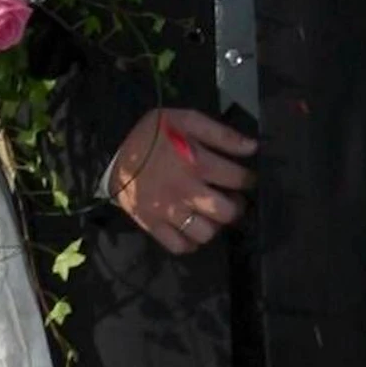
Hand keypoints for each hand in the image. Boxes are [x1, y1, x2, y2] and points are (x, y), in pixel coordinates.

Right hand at [108, 106, 256, 251]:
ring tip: (210, 214)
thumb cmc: (152, 135)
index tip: (245, 179)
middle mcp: (186, 192)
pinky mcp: (153, 226)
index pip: (238, 179)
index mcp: (197, 164)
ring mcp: (168, 212)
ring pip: (205, 233)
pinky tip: (191, 228)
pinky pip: (180, 246)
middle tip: (230, 199)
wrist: (112, 153)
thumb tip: (252, 147)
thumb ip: (221, 133)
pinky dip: (191, 242)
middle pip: (226, 213)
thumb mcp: (186, 120)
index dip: (248, 179)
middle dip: (235, 206)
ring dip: (214, 225)